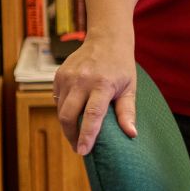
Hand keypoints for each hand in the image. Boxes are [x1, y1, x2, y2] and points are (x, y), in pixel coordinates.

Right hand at [54, 34, 136, 154]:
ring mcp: (67, 76)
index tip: (83, 151)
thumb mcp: (130, 87)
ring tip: (76, 134)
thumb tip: (132, 134)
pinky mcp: (58, 75)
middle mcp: (82, 80)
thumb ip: (127, 111)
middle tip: (78, 147)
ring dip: (67, 125)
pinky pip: (57, 100)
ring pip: (61, 110)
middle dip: (71, 135)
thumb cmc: (121, 66)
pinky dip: (63, 110)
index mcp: (102, 84)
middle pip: (69, 115)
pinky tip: (73, 113)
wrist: (106, 39)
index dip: (87, 135)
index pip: (92, 114)